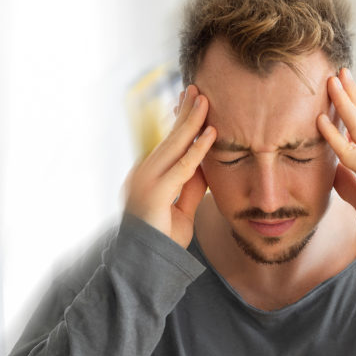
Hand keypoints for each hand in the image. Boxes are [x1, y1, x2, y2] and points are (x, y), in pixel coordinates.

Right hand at [123, 84, 216, 247]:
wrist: (145, 266)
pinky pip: (183, 167)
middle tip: (197, 89)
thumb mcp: (182, 210)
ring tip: (204, 100)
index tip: (191, 103)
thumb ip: (191, 187)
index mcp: (147, 177)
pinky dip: (199, 149)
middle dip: (184, 112)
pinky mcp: (155, 192)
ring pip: (174, 145)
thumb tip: (204, 166)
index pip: (167, 144)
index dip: (180, 123)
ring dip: (191, 121)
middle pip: (168, 138)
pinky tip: (211, 134)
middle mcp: (143, 174)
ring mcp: (146, 181)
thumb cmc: (163, 241)